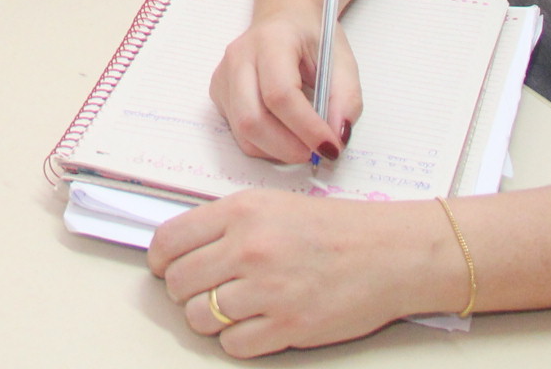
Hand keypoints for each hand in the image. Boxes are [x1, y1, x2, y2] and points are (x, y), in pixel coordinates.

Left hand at [150, 189, 463, 356]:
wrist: (389, 254)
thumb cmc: (334, 229)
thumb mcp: (271, 205)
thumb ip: (225, 224)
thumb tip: (180, 250)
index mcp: (241, 211)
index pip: (169, 241)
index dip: (161, 261)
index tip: (165, 268)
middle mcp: (249, 248)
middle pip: (179, 283)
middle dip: (186, 291)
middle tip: (204, 290)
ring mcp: (268, 289)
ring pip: (201, 317)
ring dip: (210, 317)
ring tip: (233, 308)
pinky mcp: (288, 325)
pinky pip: (233, 345)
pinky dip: (237, 340)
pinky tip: (256, 323)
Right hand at [212, 11, 359, 164]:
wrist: (285, 15)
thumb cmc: (312, 36)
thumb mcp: (342, 59)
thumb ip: (347, 98)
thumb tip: (338, 136)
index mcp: (271, 40)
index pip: (280, 93)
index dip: (306, 127)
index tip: (331, 147)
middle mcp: (239, 56)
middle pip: (252, 118)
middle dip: (288, 148)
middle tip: (318, 154)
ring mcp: (223, 75)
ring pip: (243, 132)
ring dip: (278, 151)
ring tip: (304, 144)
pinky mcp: (219, 93)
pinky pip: (239, 132)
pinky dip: (266, 145)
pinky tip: (285, 133)